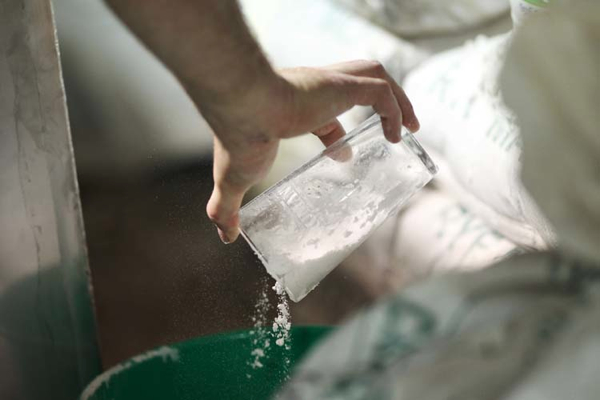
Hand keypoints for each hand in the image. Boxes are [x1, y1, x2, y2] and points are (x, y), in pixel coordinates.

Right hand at [197, 60, 419, 242]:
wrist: (242, 107)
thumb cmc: (238, 138)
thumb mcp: (233, 178)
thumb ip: (226, 207)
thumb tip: (225, 238)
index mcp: (291, 105)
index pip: (321, 113)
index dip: (334, 132)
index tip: (344, 155)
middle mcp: (314, 88)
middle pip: (354, 82)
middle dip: (377, 103)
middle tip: (394, 132)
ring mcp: (329, 84)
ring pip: (374, 74)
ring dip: (397, 97)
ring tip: (411, 126)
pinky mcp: (341, 85)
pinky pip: (381, 91)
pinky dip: (396, 108)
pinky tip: (400, 134)